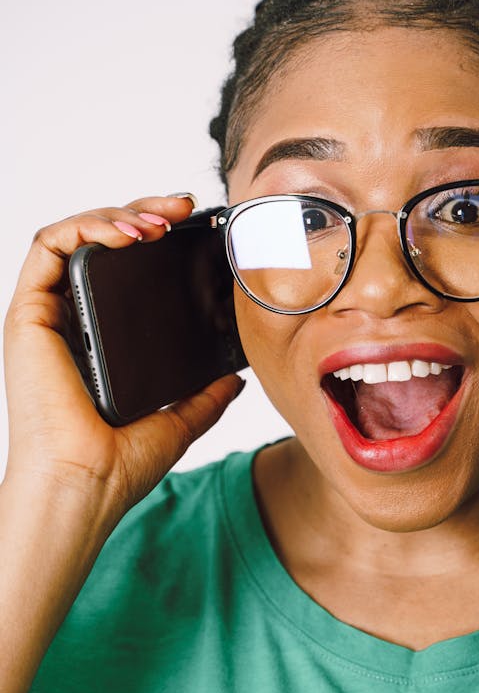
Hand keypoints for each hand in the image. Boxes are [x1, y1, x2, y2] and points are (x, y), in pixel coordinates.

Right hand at [3, 195, 244, 526]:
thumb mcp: (179, 420)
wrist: (88, 484)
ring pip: (74, 235)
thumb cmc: (119, 465)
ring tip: (160, 221)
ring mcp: (48, 314)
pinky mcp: (29, 313)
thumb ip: (204, 396)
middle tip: (184, 208)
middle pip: (100, 243)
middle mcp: (71, 320)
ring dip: (119, 214)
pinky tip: (128, 233)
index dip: (153, 237)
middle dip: (143, 213)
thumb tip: (235, 377)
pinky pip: (48, 246)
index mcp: (100, 339)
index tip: (193, 229)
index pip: (123, 269)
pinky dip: (87, 226)